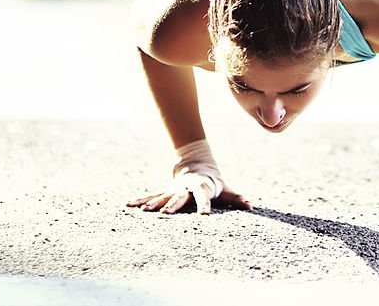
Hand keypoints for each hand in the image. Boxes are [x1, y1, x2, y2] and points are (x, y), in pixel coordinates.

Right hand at [127, 176, 252, 214]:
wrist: (195, 164)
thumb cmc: (212, 181)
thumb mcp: (225, 189)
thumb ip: (236, 198)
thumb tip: (250, 205)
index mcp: (200, 187)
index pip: (203, 197)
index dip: (204, 205)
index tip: (203, 215)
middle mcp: (184, 188)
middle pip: (178, 197)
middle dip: (172, 205)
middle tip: (164, 214)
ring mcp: (172, 189)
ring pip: (161, 196)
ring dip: (151, 203)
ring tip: (142, 210)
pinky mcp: (164, 191)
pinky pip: (150, 196)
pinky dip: (140, 200)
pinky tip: (128, 204)